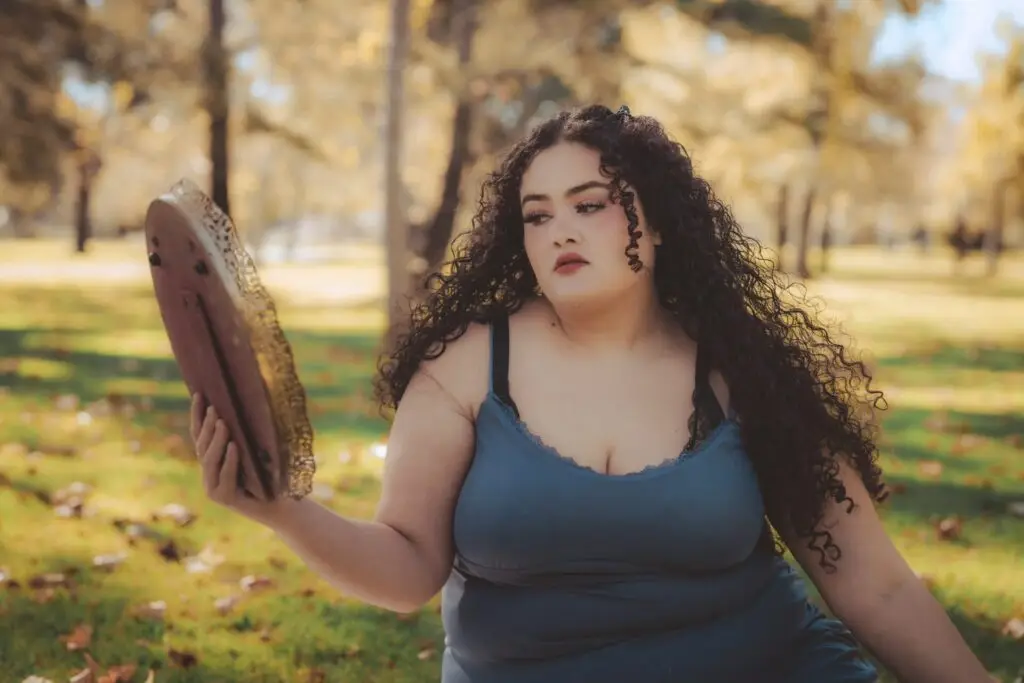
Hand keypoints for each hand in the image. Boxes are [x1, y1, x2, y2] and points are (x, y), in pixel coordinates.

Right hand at [189, 393, 283, 522]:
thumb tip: (247, 400)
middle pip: (202, 446)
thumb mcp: (258, 450)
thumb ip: (247, 435)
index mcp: (214, 461)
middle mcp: (209, 474)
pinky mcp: (225, 499)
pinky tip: (234, 447)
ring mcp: (214, 488)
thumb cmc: (273, 474)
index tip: (199, 394)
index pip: (200, 435)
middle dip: (206, 426)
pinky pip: (225, 477)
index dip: (197, 416)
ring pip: (210, 461)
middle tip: (214, 408)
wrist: (284, 505)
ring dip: (216, 440)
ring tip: (222, 423)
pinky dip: (230, 461)